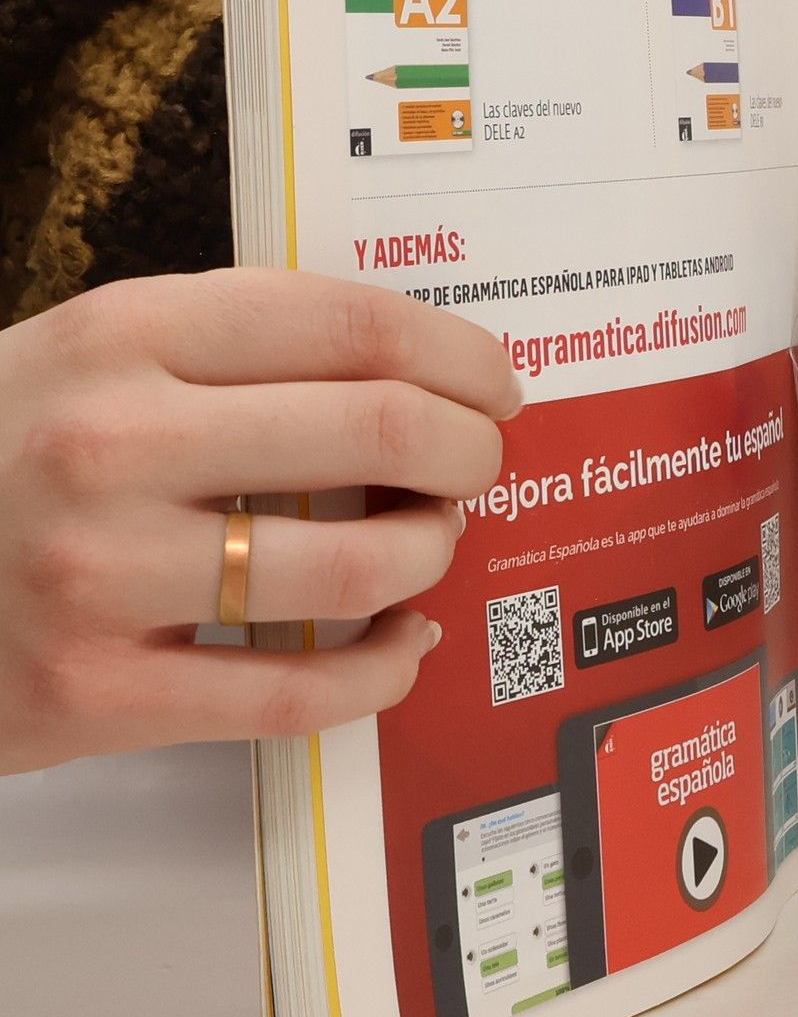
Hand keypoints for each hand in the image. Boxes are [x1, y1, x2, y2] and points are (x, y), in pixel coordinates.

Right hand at [0, 270, 519, 773]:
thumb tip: (413, 370)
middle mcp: (113, 443)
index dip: (457, 353)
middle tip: (478, 463)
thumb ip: (226, 351)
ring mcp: (102, 575)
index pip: (347, 323)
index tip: (497, 380)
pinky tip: (404, 642)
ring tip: (428, 541)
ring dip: (431, 553)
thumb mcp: (82, 355)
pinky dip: (384, 670)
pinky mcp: (95, 694)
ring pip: (358, 566)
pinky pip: (298, 693)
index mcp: (121, 335)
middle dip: (470, 451)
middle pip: (380, 430)